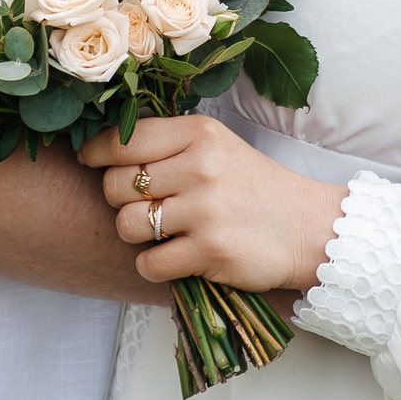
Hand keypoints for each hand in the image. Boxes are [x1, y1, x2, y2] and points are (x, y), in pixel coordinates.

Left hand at [80, 117, 347, 291]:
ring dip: (135, 234)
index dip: (96, 152)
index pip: (124, 139)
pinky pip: (148, 263)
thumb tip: (103, 149)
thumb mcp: (218, 147)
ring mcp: (205, 211)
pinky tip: (176, 256)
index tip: (91, 161)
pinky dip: (154, 265)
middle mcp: (201, 167)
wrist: (309, 228)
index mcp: (201, 134)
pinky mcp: (210, 252)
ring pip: (126, 225)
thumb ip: (170, 144)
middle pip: (116, 185)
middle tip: (145, 204)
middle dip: (121, 199)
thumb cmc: (255, 187)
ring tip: (161, 231)